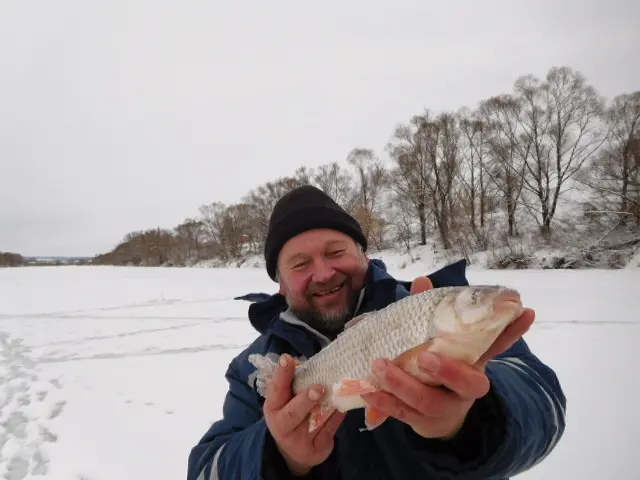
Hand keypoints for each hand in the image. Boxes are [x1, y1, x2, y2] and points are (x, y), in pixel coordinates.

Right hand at [263, 353, 345, 475]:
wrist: (295, 451)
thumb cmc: (292, 413)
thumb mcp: (286, 400)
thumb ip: (294, 382)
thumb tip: (304, 362)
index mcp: (273, 408)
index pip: (275, 390)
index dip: (281, 374)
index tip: (287, 358)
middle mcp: (282, 426)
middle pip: (292, 413)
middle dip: (305, 400)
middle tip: (318, 388)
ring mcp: (299, 440)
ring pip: (315, 422)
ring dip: (327, 407)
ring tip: (336, 394)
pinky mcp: (317, 449)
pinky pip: (330, 430)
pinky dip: (337, 416)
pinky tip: (342, 407)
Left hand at [361, 276, 534, 438]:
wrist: (438, 413)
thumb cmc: (440, 365)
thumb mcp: (441, 341)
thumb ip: (432, 313)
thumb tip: (421, 280)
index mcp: (476, 362)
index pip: (496, 347)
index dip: (506, 334)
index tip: (508, 313)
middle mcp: (466, 389)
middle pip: (468, 384)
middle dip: (447, 371)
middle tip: (424, 357)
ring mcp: (445, 409)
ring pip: (429, 402)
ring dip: (403, 385)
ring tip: (379, 366)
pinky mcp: (422, 422)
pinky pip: (404, 415)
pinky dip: (385, 403)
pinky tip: (369, 391)